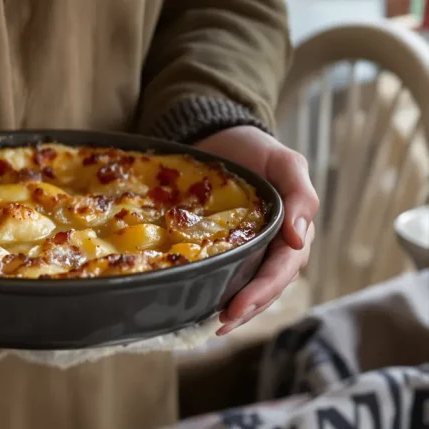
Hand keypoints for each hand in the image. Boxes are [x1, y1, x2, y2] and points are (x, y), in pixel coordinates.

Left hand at [193, 126, 318, 335]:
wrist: (220, 137)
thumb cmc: (256, 149)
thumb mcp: (285, 162)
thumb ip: (300, 196)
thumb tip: (300, 239)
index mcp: (294, 229)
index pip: (283, 268)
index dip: (263, 291)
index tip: (238, 307)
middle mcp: (276, 244)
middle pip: (269, 285)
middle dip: (248, 308)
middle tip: (221, 325)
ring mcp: (253, 247)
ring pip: (251, 286)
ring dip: (237, 310)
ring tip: (213, 327)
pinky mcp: (229, 246)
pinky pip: (229, 272)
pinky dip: (219, 291)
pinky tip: (201, 307)